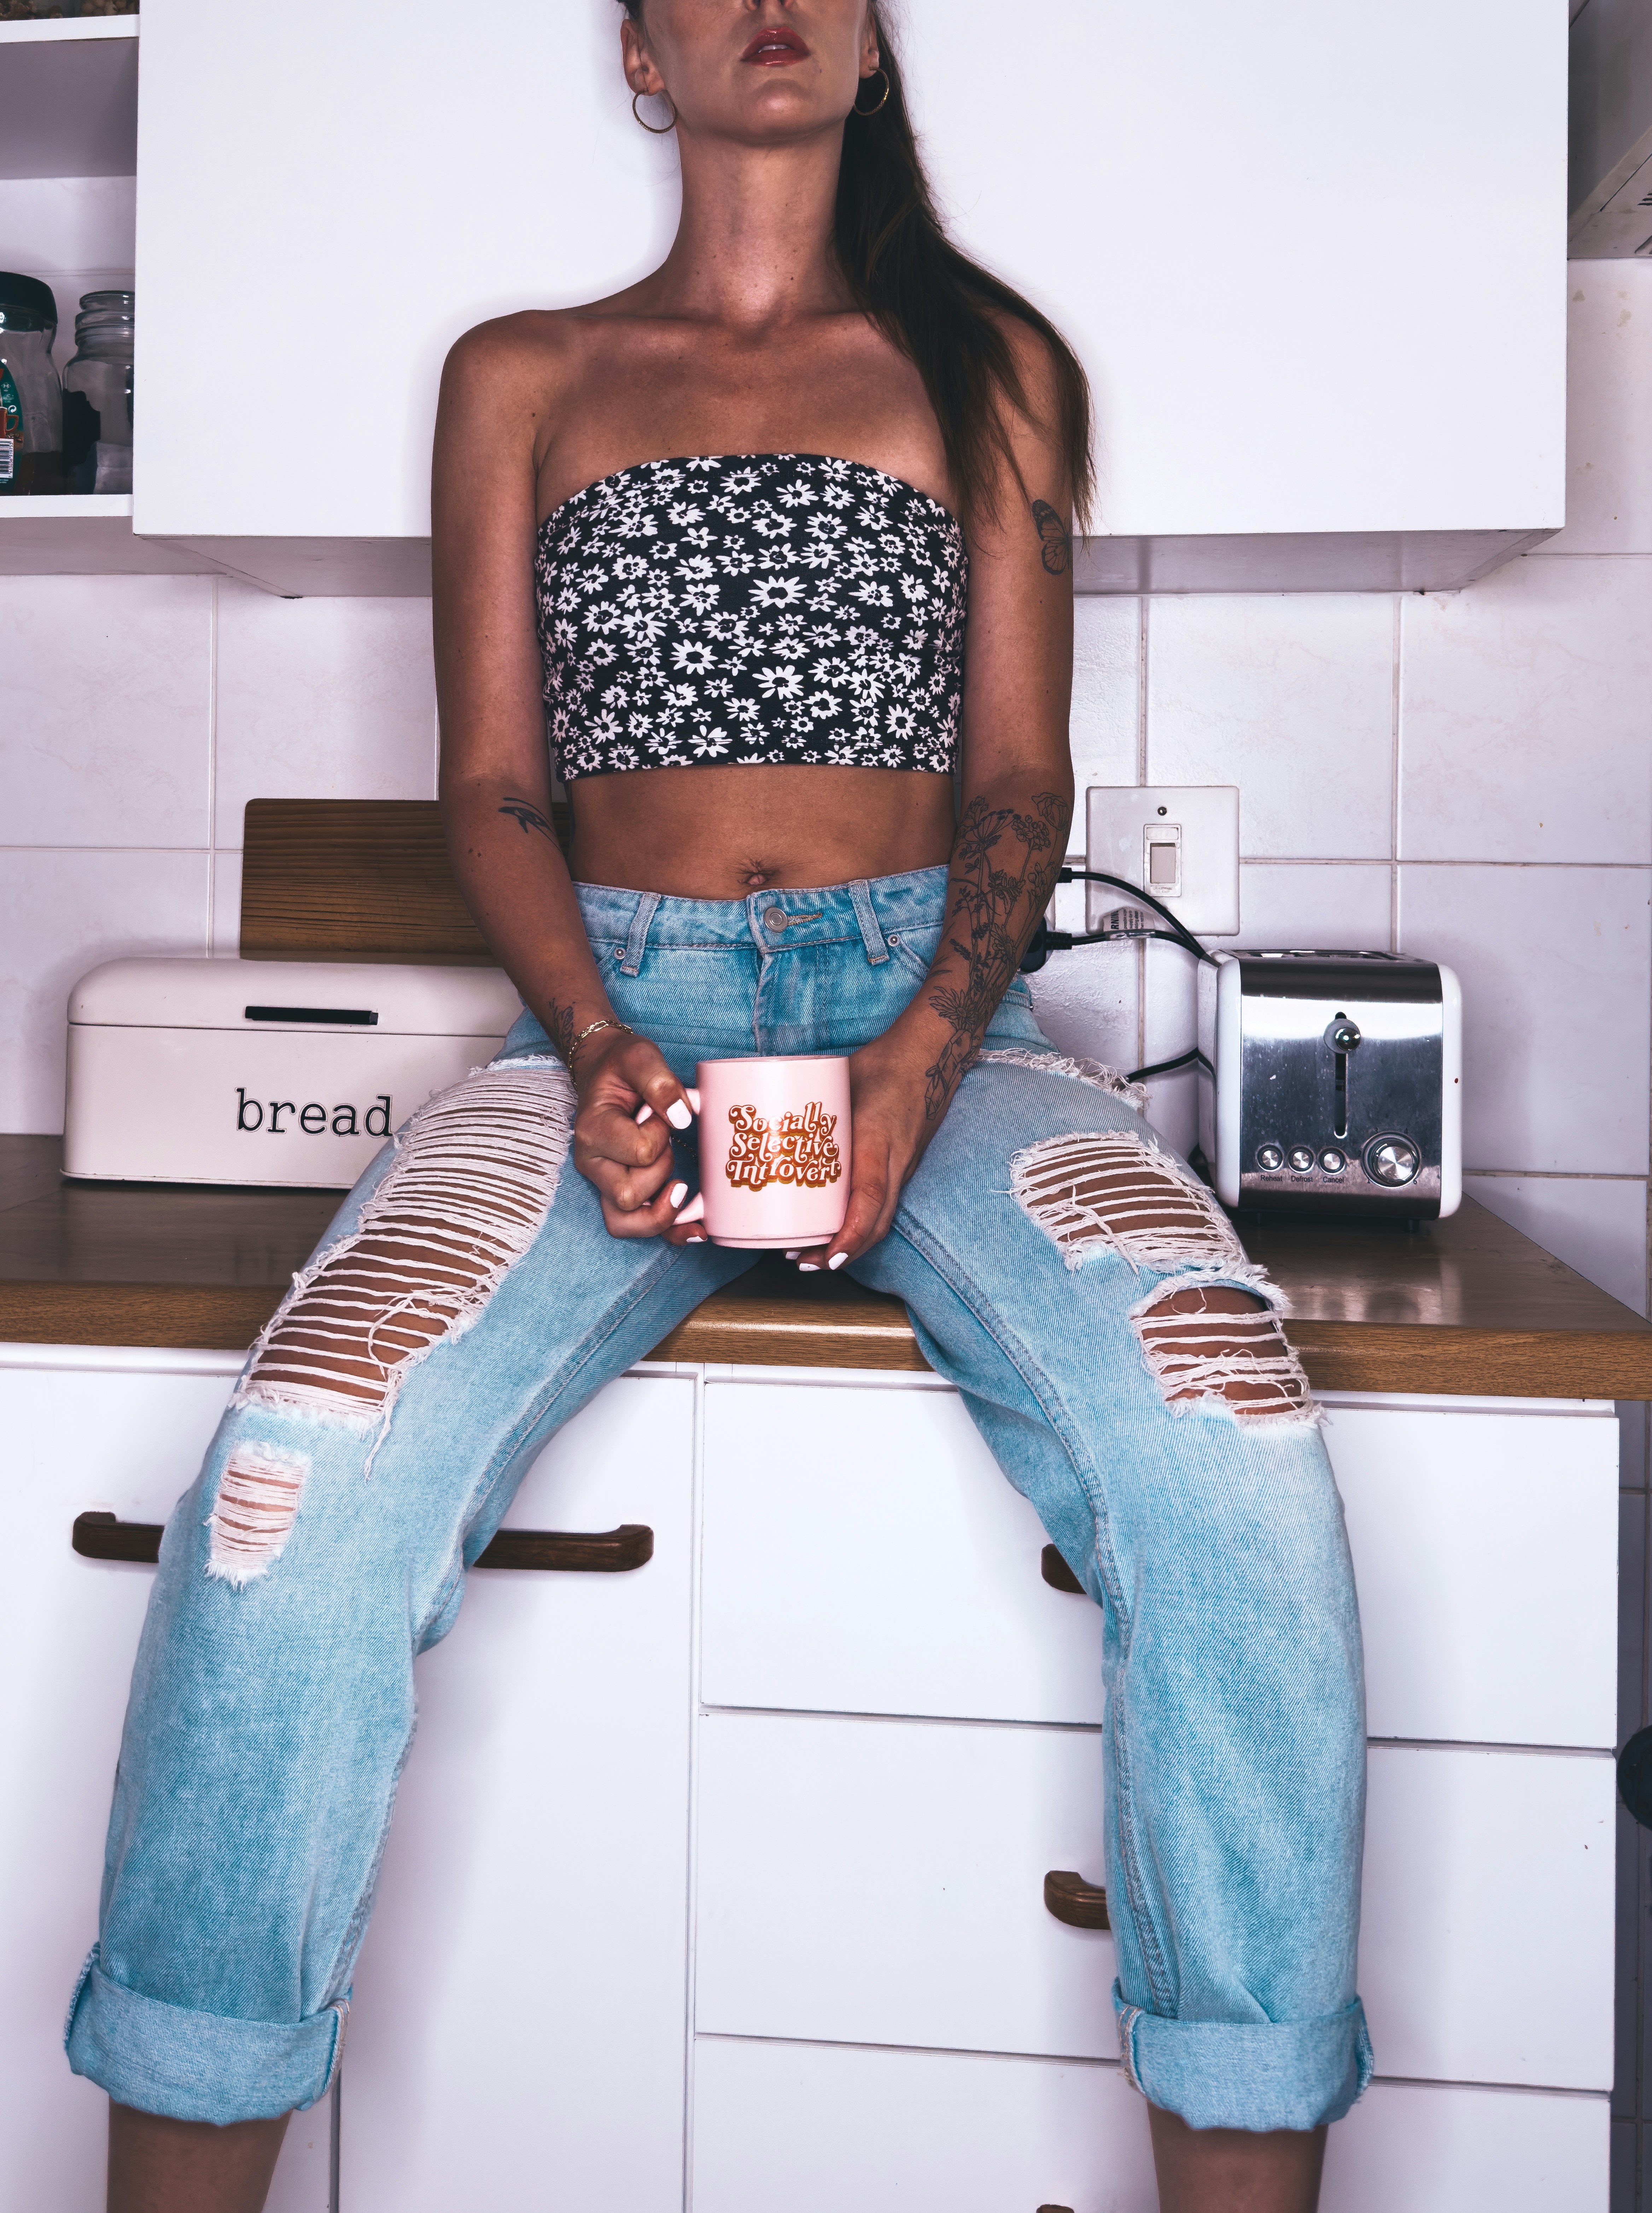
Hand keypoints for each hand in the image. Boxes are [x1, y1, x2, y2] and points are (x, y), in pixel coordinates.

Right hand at [570, 1030, 701, 1242]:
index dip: (661, 1134)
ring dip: (660, 1210)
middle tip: (667, 1142)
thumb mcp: (640, 1057)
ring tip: (682, 1187)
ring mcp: (603, 1182)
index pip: (638, 1152)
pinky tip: (699, 1230)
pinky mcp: (620, 1192)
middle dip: (660, 1170)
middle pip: (628, 1195)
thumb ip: (660, 1082)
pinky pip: (637, 1228)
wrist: (607, 1071)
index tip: (660, 1113)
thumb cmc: (623, 1066)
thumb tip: (682, 1117)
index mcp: (593, 1130)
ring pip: (625, 1223)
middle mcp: (593, 1163)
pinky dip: (670, 1232)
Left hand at [793, 1034, 938, 1273]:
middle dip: (840, 1253)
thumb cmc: (884, 1064)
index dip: (850, 1232)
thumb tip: (762, 1113)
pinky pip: (884, 1206)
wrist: (931, 1057)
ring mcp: (903, 1167)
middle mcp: (896, 1161)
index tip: (828, 1255)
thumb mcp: (840, 1078)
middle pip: (876, 1224)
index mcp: (878, 1139)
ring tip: (811, 1253)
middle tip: (801, 1261)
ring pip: (881, 1220)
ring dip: (849, 1245)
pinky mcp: (902, 1167)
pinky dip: (860, 1226)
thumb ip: (809, 1099)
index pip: (869, 1196)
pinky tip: (835, 1229)